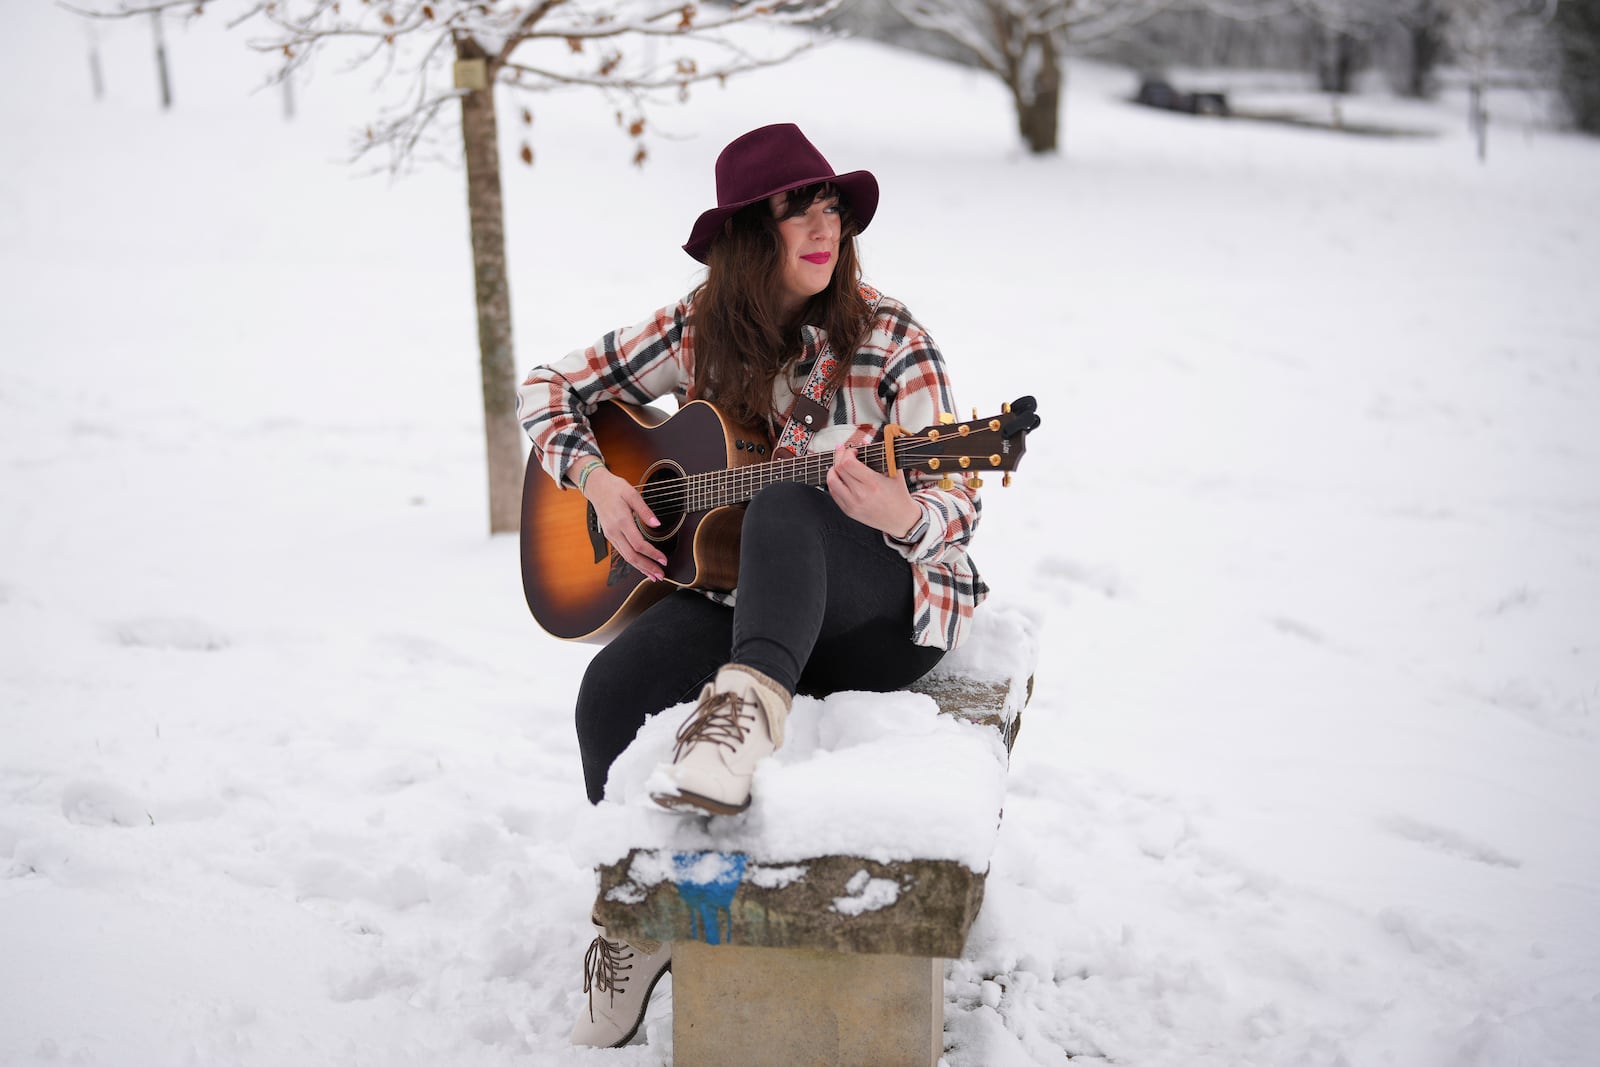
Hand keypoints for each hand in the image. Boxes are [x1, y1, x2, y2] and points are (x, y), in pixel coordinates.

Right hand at [583, 466, 667, 580]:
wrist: (596, 487)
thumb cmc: (615, 488)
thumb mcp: (632, 494)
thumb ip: (645, 510)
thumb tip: (657, 524)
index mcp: (621, 521)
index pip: (638, 544)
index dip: (652, 554)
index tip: (664, 559)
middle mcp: (614, 531)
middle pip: (631, 556)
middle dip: (647, 567)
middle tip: (661, 575)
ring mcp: (610, 535)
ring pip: (626, 557)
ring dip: (641, 568)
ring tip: (653, 576)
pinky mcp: (610, 536)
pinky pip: (622, 553)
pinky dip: (633, 562)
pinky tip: (642, 566)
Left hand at [827, 445, 922, 537]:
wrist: (901, 520)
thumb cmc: (899, 494)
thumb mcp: (896, 472)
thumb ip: (884, 454)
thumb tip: (866, 443)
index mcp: (873, 483)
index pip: (848, 463)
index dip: (847, 453)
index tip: (853, 450)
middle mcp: (860, 495)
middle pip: (838, 470)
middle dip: (839, 456)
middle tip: (843, 452)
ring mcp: (853, 504)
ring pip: (831, 482)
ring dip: (833, 469)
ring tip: (839, 464)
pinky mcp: (848, 511)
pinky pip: (833, 493)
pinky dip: (834, 482)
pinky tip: (840, 477)